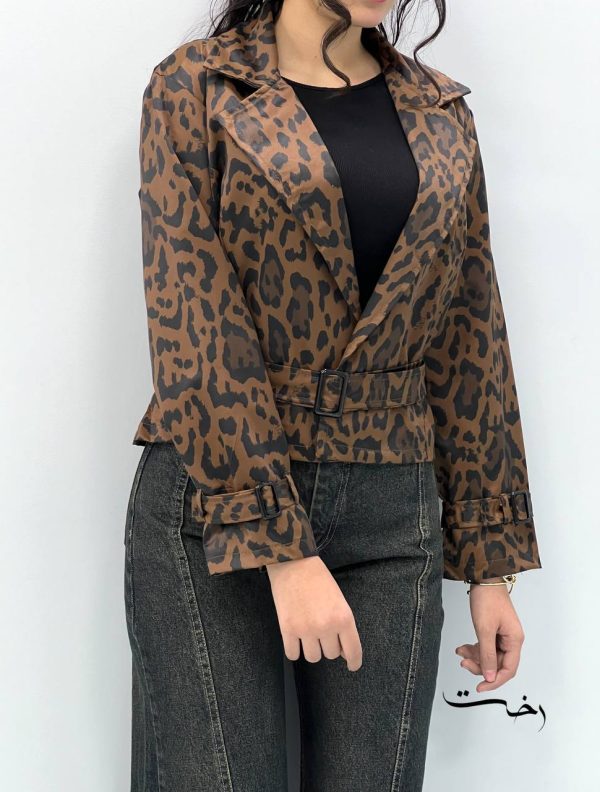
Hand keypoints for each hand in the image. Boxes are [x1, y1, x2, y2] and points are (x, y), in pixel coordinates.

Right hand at [267, 556, 362, 671]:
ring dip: (312, 648)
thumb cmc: (319, 579)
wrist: (294, 563)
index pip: (353, 651)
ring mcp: (306, 630)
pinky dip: (295, 649)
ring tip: (308, 632)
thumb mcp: (339, 600)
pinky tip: (295, 638)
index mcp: (344, 618)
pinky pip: (293, 655)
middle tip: (322, 629)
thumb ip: (343, 625)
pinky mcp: (287, 630)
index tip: (352, 665)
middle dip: (329, 645)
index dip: (354, 662)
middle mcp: (326, 627)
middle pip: (331, 654)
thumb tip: (344, 653)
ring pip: (313, 657)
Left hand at [455, 581, 524, 691]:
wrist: (483, 578)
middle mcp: (511, 639)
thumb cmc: (487, 600)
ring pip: (490, 655)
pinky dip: (474, 648)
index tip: (480, 687)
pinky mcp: (494, 630)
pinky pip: (486, 646)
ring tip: (460, 652)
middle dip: (480, 666)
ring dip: (475, 657)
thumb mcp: (485, 629)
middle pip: (498, 663)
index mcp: (514, 640)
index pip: (508, 669)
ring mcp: (503, 635)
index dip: (494, 681)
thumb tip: (490, 676)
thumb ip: (487, 654)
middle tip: (464, 663)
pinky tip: (462, 647)